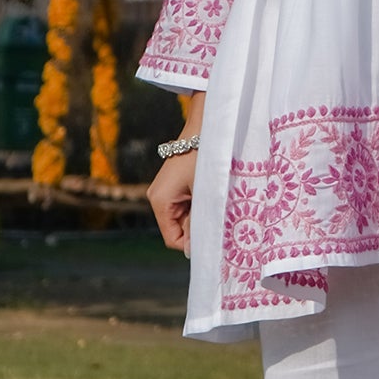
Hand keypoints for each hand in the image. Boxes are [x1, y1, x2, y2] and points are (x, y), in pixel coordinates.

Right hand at [148, 92, 203, 254]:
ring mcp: (165, 192)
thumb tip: (196, 250)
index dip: (193, 244)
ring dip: (202, 215)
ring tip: (218, 202)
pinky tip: (213, 195)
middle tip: (221, 217)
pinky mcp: (174, 186)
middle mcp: (157, 199)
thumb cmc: (206, 158)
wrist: (207, 127)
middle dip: (199, 228)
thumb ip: (201, 222)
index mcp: (160, 202)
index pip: (173, 240)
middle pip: (179, 230)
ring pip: (185, 218)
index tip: (215, 238)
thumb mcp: (206, 193)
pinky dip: (201, 206)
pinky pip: (187, 206)